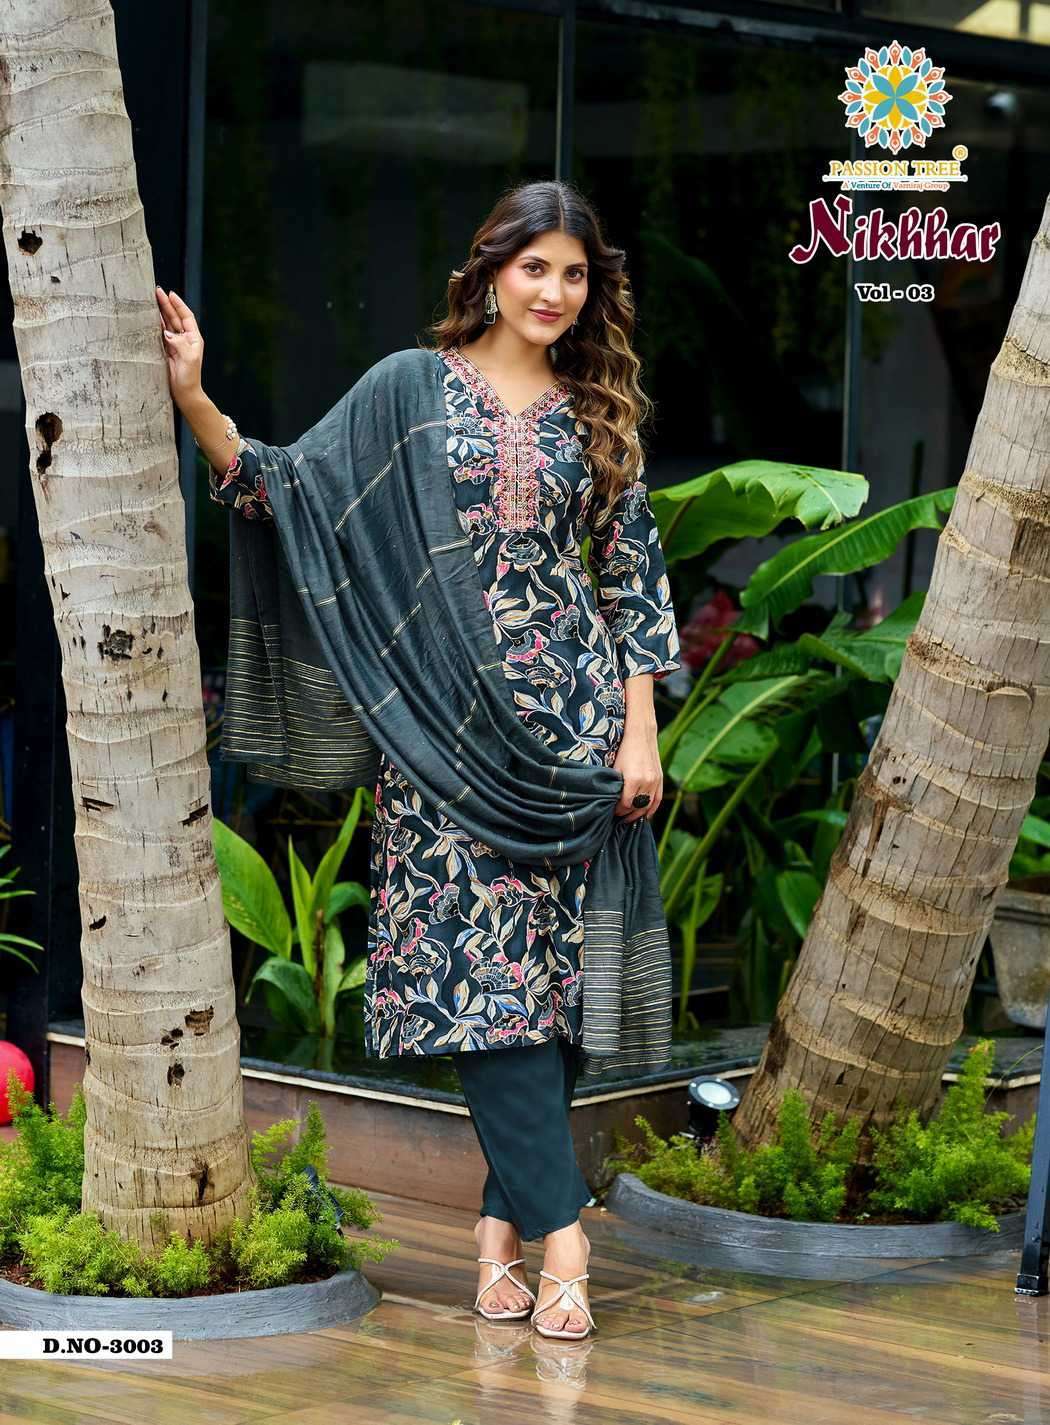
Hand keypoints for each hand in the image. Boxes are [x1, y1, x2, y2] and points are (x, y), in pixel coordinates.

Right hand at [155, 286, 203, 405]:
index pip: (186, 317)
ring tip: (150, 300)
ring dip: (159, 312)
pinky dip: (154, 325)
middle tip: (156, 291)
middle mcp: (185, 339)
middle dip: (166, 304)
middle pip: (175, 317)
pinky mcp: (166, 351)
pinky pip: (159, 334)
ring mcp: (175, 345)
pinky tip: (148, 317)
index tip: (170, 294)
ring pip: (166, 324)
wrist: (185, 393)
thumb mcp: (188, 359)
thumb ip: (179, 343)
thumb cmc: (190, 378)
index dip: (178, 305)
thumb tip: (167, 332)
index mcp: (194, 338)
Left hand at [612, 719, 662, 821]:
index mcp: (634, 779)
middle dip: (628, 814)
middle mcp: (647, 781)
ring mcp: (656, 780)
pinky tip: (646, 815)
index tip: (612, 811)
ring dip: (639, 814)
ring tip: (630, 819)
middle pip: (638, 807)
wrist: (641, 734)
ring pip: (648, 805)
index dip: (619, 810)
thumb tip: (610, 800)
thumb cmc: (624, 749)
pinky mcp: (660, 778)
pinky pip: (658, 799)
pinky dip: (652, 809)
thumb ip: (615, 785)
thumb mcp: (615, 767)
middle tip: (619, 818)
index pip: (626, 803)